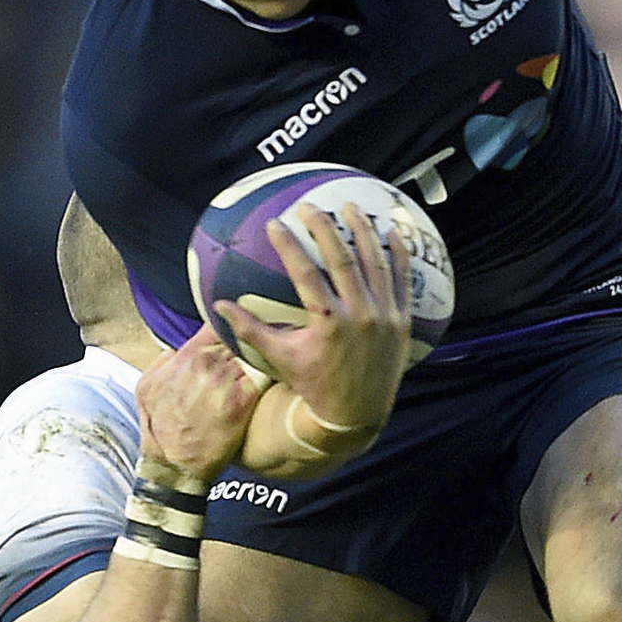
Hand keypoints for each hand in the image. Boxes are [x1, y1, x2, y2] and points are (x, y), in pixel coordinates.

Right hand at [135, 328, 265, 484]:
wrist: (175, 464)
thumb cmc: (160, 428)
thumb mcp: (146, 388)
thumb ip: (162, 362)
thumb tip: (175, 350)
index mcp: (188, 357)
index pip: (217, 326)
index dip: (230, 327)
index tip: (238, 332)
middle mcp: (209, 365)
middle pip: (240, 338)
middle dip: (250, 341)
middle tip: (262, 345)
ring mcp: (227, 383)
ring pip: (254, 354)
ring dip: (263, 355)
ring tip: (271, 358)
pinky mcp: (244, 404)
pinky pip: (264, 376)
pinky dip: (269, 373)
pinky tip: (274, 376)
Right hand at [215, 200, 412, 439]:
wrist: (355, 414)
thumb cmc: (314, 383)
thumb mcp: (280, 357)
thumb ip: (250, 329)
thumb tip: (218, 305)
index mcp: (327, 322)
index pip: (304, 272)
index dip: (289, 245)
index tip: (275, 223)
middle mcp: (359, 315)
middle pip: (341, 259)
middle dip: (324, 228)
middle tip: (310, 207)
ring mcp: (384, 316)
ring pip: (375, 263)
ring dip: (363, 231)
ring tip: (350, 207)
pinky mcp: (402, 321)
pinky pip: (403, 280)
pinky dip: (398, 254)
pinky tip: (392, 231)